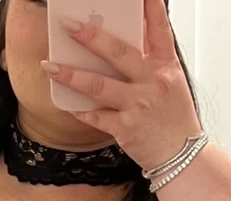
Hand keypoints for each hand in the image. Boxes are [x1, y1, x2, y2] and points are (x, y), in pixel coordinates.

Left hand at [40, 0, 202, 172]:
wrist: (180, 156)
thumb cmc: (174, 119)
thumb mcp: (172, 82)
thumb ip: (151, 59)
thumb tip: (125, 38)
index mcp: (166, 66)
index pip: (159, 29)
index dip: (150, 7)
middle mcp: (152, 83)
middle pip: (118, 54)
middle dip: (91, 38)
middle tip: (69, 26)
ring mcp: (137, 106)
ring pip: (99, 86)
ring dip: (72, 75)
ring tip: (50, 65)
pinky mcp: (125, 129)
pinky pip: (96, 117)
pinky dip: (79, 110)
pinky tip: (66, 102)